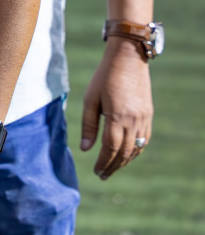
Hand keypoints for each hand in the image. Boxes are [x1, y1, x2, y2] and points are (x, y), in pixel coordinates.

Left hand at [81, 39, 152, 178]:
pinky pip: (144, 139)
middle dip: (113, 166)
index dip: (103, 162)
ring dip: (125, 161)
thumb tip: (85, 149)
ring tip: (112, 168)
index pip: (110, 148)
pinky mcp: (149, 115)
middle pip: (124, 152)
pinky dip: (135, 150)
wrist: (128, 59)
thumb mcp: (90, 99)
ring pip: (136, 148)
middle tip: (102, 175)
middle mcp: (134, 121)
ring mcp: (144, 119)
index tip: (96, 171)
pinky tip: (126, 154)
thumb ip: (88, 125)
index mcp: (117, 116)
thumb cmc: (104, 77)